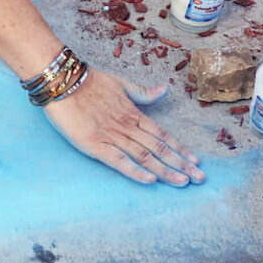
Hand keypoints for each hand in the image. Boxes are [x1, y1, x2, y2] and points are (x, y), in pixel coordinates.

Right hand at [42, 70, 204, 185]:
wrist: (63, 81)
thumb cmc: (89, 81)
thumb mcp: (120, 83)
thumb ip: (142, 92)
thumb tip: (165, 90)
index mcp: (133, 113)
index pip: (163, 134)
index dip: (180, 148)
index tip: (196, 161)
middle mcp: (127, 126)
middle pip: (159, 148)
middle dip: (181, 164)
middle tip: (200, 178)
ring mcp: (112, 136)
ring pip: (144, 156)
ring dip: (165, 170)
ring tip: (183, 182)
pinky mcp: (95, 144)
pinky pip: (118, 160)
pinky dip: (135, 171)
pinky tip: (150, 180)